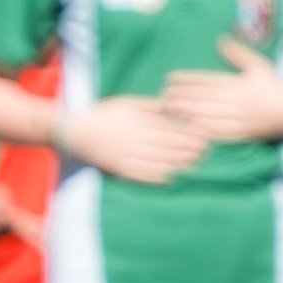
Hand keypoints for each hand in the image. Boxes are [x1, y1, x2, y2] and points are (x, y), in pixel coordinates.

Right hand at [66, 95, 208, 183]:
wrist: (75, 131)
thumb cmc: (105, 114)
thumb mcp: (127, 103)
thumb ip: (150, 106)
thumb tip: (173, 105)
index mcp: (136, 120)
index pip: (168, 127)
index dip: (188, 132)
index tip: (205, 135)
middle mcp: (133, 138)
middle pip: (165, 144)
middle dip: (188, 148)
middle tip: (206, 151)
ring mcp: (126, 154)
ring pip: (156, 160)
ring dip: (177, 163)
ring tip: (195, 163)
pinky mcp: (119, 168)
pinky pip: (141, 174)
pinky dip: (157, 177)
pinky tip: (172, 178)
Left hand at [159, 36, 282, 144]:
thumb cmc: (275, 88)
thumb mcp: (259, 66)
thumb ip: (239, 54)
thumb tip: (221, 40)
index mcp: (239, 84)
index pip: (207, 81)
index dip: (187, 80)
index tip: (170, 79)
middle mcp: (237, 101)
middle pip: (203, 98)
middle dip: (181, 97)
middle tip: (163, 95)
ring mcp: (238, 118)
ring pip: (207, 115)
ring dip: (187, 113)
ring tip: (169, 110)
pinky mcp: (241, 133)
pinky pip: (218, 132)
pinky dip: (202, 130)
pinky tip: (188, 128)